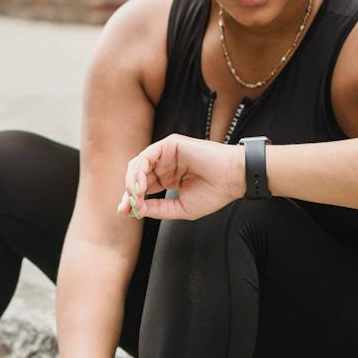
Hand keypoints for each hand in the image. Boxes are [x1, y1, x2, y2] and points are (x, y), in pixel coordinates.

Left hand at [116, 133, 245, 221]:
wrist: (232, 179)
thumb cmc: (213, 193)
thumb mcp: (180, 208)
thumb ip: (158, 209)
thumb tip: (136, 210)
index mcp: (169, 178)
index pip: (143, 188)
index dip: (132, 200)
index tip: (125, 213)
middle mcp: (165, 165)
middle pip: (136, 176)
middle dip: (128, 192)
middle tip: (127, 207)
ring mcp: (167, 154)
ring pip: (138, 165)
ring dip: (132, 182)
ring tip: (136, 197)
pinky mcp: (170, 144)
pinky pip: (146, 156)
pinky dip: (139, 171)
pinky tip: (141, 185)